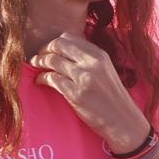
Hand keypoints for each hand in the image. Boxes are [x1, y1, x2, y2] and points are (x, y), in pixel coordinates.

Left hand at [31, 31, 149, 148]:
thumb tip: (64, 49)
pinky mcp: (76, 94)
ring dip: (39, 62)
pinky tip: (40, 81)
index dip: (53, 42)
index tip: (47, 50)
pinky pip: (51, 79)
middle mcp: (92, 63)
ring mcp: (84, 78)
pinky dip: (41, 78)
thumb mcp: (105, 70)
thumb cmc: (112, 98)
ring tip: (35, 67)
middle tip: (37, 58)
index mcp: (99, 55)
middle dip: (43, 50)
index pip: (69, 37)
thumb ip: (88, 59)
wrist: (123, 120)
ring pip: (52, 60)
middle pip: (58, 45)